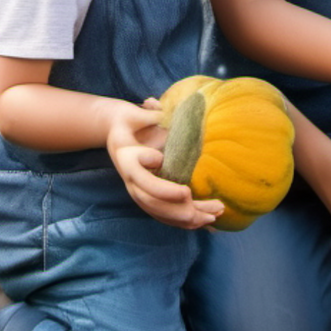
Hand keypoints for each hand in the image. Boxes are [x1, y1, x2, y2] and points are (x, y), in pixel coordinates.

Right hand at [106, 103, 224, 229]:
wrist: (116, 131)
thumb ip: (147, 115)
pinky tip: (206, 221)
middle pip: (155, 205)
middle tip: (211, 210)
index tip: (186, 191)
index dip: (165, 191)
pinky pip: (165, 215)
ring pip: (162, 213)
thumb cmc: (130, 120)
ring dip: (189, 218)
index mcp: (128, 161)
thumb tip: (155, 109)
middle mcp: (131, 182)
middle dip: (183, 211)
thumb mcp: (135, 114)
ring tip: (215, 216)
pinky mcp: (148, 198)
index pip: (144, 182)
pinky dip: (185, 221)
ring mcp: (138, 192)